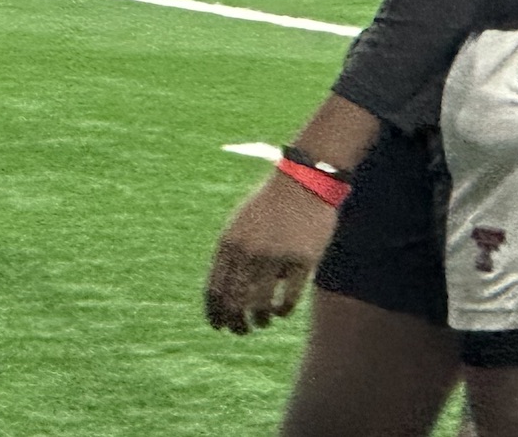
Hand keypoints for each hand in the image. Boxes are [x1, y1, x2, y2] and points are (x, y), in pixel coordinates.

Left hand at [205, 173, 339, 334]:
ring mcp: (275, 256)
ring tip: (260, 324)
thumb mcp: (240, 226)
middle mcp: (248, 252)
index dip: (214, 311)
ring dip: (259, 320)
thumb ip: (231, 256)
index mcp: (228, 243)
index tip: (217, 325)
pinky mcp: (302, 261)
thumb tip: (230, 292)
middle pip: (235, 300)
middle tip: (239, 332)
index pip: (214, 288)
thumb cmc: (269, 207)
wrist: (302, 185)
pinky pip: (288, 297)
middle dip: (234, 322)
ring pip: (261, 303)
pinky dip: (282, 311)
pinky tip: (280, 313)